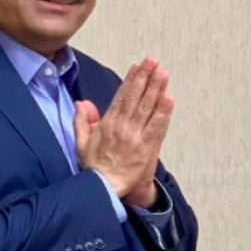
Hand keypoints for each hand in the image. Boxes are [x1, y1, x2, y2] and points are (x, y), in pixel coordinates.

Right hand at [74, 57, 174, 199]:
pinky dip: (163, 112)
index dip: (131, 80)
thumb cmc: (94, 167)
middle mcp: (123, 127)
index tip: (138, 66)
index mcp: (108, 123)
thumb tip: (82, 103)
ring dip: (156, 89)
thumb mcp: (81, 142)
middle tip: (153, 61)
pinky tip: (169, 98)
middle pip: (136, 97)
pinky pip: (157, 127)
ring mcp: (135, 136)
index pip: (122, 96)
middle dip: (145, 77)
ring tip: (163, 73)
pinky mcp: (146, 148)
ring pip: (147, 108)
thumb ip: (82, 121)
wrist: (103, 188)